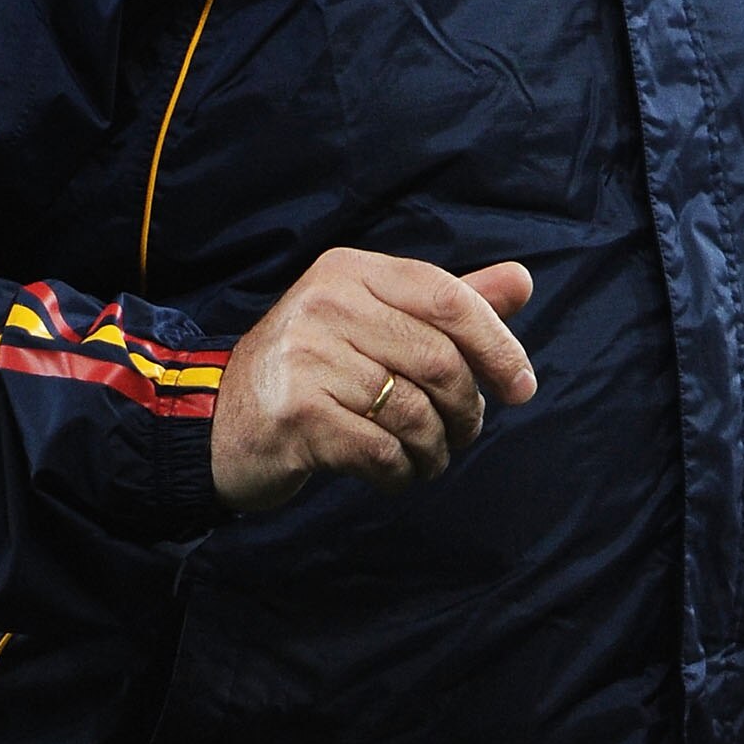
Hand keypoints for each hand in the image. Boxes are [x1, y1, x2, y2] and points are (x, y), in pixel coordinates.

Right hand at [209, 248, 535, 511]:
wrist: (221, 417)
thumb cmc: (314, 367)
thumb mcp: (374, 319)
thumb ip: (447, 303)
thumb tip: (522, 281)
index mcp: (352, 270)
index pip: (446, 296)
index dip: (496, 344)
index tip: (520, 387)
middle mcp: (327, 303)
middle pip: (438, 360)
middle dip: (466, 409)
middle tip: (463, 432)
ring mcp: (307, 357)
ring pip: (414, 412)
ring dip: (435, 449)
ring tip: (426, 456)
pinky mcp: (297, 415)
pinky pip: (382, 451)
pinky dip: (401, 472)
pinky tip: (394, 472)